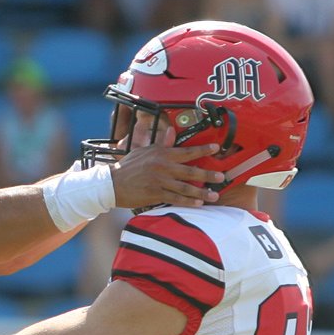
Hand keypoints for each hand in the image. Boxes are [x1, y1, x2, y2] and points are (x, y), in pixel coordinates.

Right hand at [110, 142, 224, 209]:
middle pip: (191, 171)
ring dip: (202, 192)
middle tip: (221, 177)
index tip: (216, 148)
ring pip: (186, 187)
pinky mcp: (155, 194)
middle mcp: (163, 166)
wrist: (112, 184)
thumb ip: (161, 143)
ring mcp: (160, 181)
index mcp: (161, 153)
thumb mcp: (144, 150)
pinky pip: (176, 198)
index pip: (186, 151)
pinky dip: (188, 201)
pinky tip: (198, 203)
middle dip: (208, 174)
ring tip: (214, 195)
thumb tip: (172, 131)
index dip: (203, 150)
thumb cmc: (128, 167)